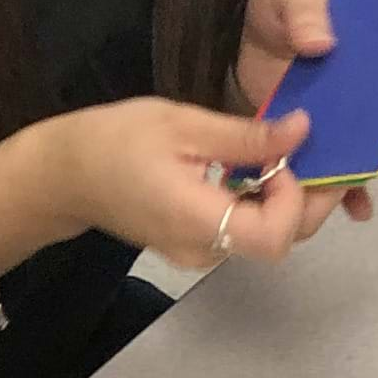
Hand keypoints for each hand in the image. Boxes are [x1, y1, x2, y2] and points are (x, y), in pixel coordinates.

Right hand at [44, 98, 327, 269]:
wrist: (65, 174)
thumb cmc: (115, 140)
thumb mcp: (182, 124)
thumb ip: (245, 135)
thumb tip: (303, 130)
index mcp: (196, 220)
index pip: (274, 236)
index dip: (296, 199)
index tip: (285, 155)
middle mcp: (202, 249)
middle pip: (278, 242)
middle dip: (306, 200)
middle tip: (312, 151)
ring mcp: (198, 253)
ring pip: (265, 237)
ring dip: (287, 200)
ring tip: (286, 153)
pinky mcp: (195, 245)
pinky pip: (243, 231)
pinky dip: (262, 204)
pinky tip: (259, 169)